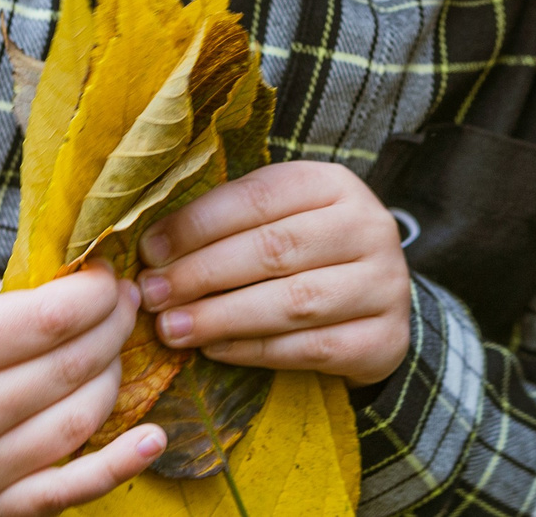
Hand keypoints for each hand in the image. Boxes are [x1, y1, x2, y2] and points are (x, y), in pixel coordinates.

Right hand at [0, 266, 164, 516]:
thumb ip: (10, 298)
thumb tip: (87, 280)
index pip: (52, 320)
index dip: (97, 292)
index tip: (108, 275)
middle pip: (72, 367)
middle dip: (113, 325)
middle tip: (124, 301)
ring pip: (79, 422)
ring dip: (114, 377)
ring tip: (114, 348)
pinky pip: (65, 492)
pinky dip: (117, 467)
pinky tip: (152, 437)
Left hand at [135, 160, 411, 385]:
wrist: (377, 302)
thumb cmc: (308, 253)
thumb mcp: (279, 217)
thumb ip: (227, 223)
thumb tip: (152, 248)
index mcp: (334, 183)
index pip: (259, 197)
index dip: (198, 224)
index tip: (149, 250)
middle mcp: (368, 227)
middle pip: (275, 249)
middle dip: (202, 273)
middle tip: (152, 295)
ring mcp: (384, 285)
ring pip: (293, 302)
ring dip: (222, 317)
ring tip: (172, 329)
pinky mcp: (386, 340)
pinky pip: (312, 348)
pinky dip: (256, 351)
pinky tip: (214, 350)